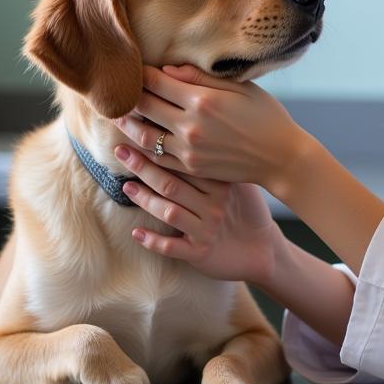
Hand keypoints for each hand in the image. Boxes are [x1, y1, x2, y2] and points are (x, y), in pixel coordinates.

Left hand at [114, 65, 316, 195]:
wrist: (281, 157)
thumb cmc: (265, 116)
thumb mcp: (239, 88)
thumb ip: (201, 77)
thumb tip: (167, 69)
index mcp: (202, 100)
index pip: (157, 82)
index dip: (141, 73)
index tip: (131, 67)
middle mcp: (191, 126)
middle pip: (145, 107)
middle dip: (127, 97)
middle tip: (114, 89)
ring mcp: (189, 151)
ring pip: (144, 137)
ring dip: (126, 125)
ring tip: (116, 117)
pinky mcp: (191, 169)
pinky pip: (157, 159)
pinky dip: (141, 150)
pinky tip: (133, 144)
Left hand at [115, 144, 285, 284]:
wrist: (263, 251)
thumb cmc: (246, 210)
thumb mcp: (240, 181)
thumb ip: (218, 161)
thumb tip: (190, 129)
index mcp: (222, 183)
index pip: (186, 161)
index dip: (161, 147)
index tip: (139, 131)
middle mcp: (214, 205)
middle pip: (172, 183)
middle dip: (143, 166)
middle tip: (120, 151)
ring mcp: (207, 230)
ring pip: (169, 212)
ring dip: (144, 199)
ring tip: (126, 186)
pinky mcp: (201, 254)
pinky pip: (171, 247)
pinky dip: (152, 240)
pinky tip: (136, 233)